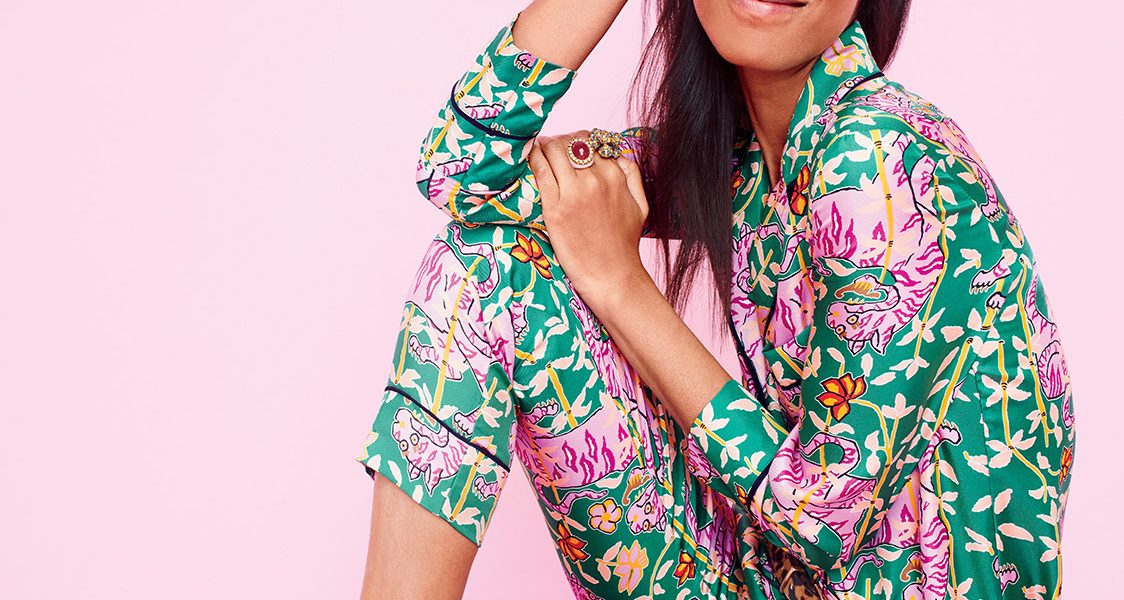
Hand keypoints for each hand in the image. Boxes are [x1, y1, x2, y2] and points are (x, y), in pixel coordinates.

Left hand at [528, 130, 650, 312]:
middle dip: (559, 141)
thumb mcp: (640, 206)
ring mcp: (574, 193)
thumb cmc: (625, 244)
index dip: (576, 140)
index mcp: (615, 177)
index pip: (592, 141)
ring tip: (539, 151)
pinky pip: (540, 170)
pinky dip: (533, 158)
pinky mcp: (555, 208)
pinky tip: (530, 158)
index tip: (568, 147)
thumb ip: (632, 176)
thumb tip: (617, 155)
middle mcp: (595, 179)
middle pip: (571, 141)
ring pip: (554, 150)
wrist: (612, 276)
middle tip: (551, 148)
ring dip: (544, 146)